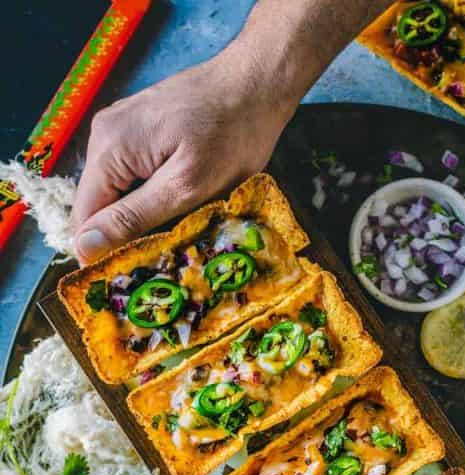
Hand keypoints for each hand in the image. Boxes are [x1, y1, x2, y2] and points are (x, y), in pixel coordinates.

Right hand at [71, 42, 293, 263]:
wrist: (257, 83)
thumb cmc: (232, 132)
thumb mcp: (186, 186)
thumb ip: (134, 217)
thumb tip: (85, 246)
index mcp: (109, 149)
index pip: (84, 218)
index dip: (105, 252)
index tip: (135, 278)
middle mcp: (105, 136)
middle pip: (99, 207)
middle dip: (127, 235)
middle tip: (165, 257)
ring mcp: (121, 131)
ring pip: (118, 195)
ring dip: (143, 218)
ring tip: (178, 231)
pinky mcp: (140, 132)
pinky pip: (134, 177)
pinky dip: (153, 197)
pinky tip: (181, 204)